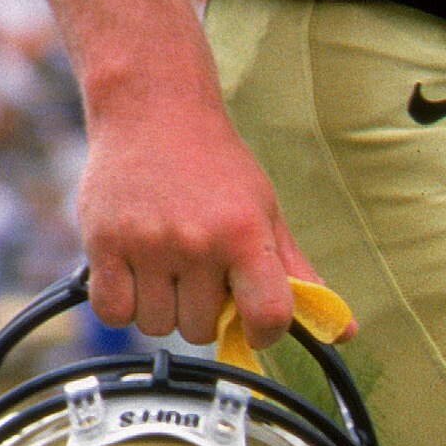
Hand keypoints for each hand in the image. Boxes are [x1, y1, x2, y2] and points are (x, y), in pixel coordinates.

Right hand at [76, 83, 330, 349]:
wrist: (152, 111)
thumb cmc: (214, 164)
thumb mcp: (264, 209)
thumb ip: (295, 272)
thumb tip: (343, 330)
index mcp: (245, 234)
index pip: (268, 316)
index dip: (264, 334)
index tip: (252, 326)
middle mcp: (196, 242)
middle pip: (201, 328)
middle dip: (201, 312)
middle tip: (197, 277)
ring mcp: (146, 244)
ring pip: (156, 324)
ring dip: (160, 309)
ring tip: (162, 271)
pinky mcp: (102, 242)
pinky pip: (112, 310)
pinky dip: (122, 305)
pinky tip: (131, 277)